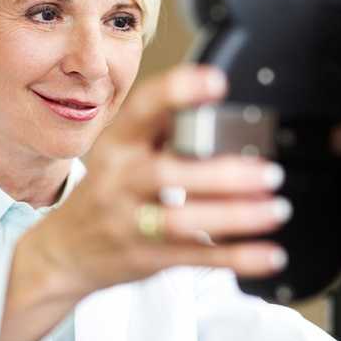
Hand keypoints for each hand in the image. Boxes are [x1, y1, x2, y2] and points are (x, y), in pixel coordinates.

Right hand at [0, 65, 289, 340]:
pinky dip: (238, 257)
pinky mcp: (147, 258)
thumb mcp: (121, 151)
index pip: (143, 109)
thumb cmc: (106, 192)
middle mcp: (120, 181)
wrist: (65, 251)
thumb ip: (162, 128)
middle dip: (223, 174)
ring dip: (237, 216)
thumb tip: (212, 100)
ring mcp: (130, 222)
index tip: (216, 82)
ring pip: (184, 220)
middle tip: (268, 172)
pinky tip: (269, 253)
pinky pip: (197, 258)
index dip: (177, 91)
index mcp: (117, 143)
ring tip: (276, 209)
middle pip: (168, 175)